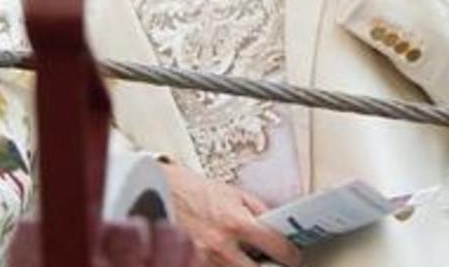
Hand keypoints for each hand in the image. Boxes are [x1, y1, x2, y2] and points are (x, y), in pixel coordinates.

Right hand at [163, 164, 301, 266]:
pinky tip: (222, 257)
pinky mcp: (193, 263)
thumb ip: (258, 212)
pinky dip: (223, 265)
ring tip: (240, 255)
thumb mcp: (232, 193)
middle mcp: (221, 246)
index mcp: (236, 223)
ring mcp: (205, 259)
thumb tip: (279, 228)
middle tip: (269, 262)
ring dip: (243, 266)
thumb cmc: (191, 189)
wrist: (157, 192)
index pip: (279, 249)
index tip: (291, 255)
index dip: (290, 254)